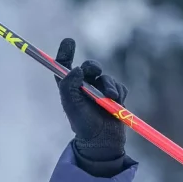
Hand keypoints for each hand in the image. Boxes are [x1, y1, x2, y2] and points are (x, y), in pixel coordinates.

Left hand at [54, 38, 127, 162]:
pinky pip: (119, 86)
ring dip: (108, 85)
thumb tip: (75, 68)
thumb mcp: (71, 106)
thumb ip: (69, 86)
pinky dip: (118, 92)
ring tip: (109, 98)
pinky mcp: (114, 95)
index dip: (65, 52)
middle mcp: (82, 87)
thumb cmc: (83, 124)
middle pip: (88, 66)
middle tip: (94, 71)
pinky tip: (116, 103)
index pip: (63, 66)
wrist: (103, 140)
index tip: (69, 41)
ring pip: (105, 76)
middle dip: (93, 66)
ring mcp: (99, 90)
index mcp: (68, 88)